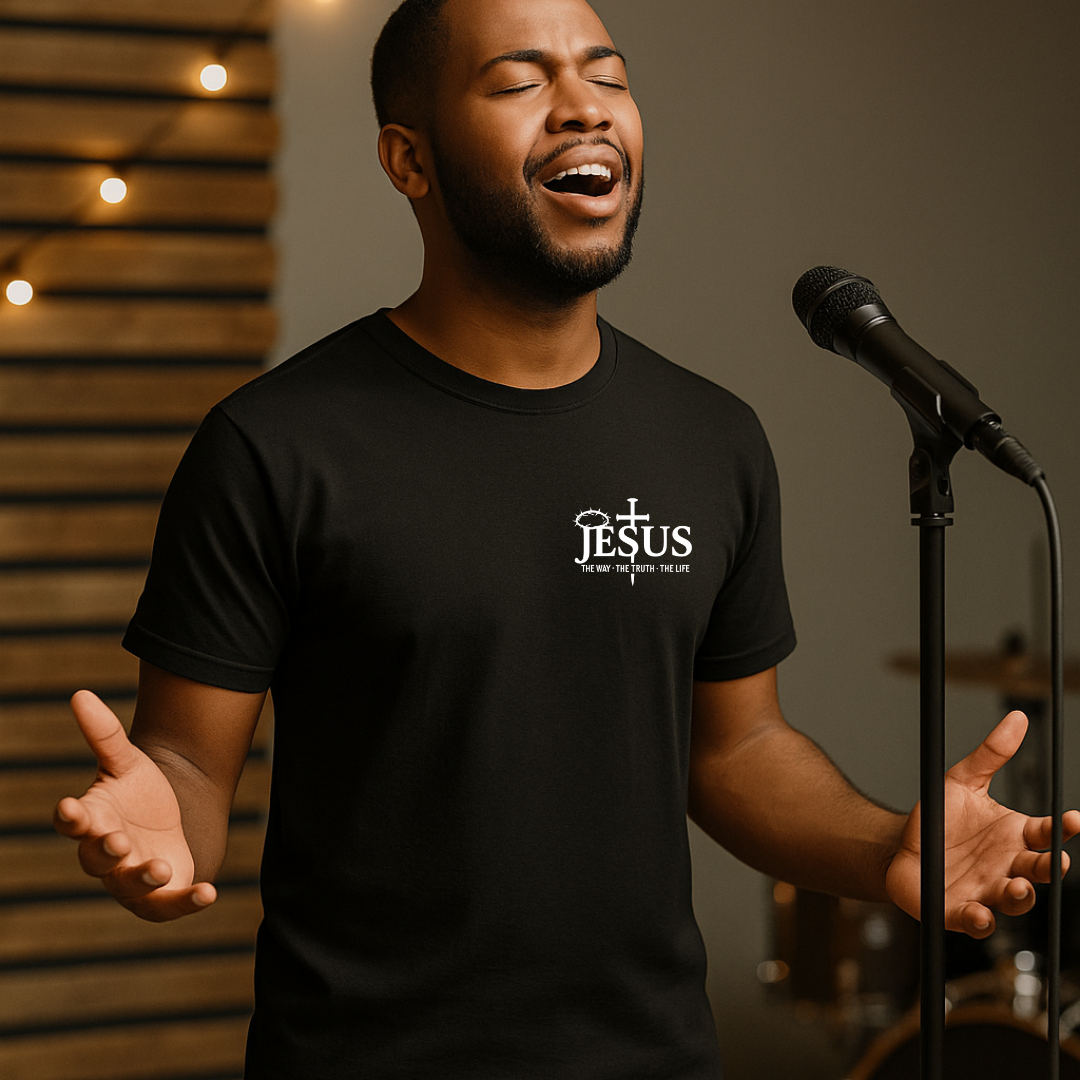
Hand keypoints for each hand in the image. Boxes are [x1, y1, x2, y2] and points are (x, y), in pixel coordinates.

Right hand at [53, 690, 216, 921]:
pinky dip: (188, 901)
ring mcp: (131, 880)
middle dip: (106, 851)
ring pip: (130, 885)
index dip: (70, 818)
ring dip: (143, 878)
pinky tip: (209, 893)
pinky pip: (170, 905)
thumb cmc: (139, 794)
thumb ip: (104, 733)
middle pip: (97, 859)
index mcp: (93, 821)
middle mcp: (105, 856)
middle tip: (118, 841)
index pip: (73, 823)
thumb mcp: (126, 761)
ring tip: (161, 867)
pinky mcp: (160, 898)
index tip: (69, 806)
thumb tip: (79, 693)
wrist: (171, 824)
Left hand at [886, 710, 1079, 937]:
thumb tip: (1017, 719)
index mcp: (1013, 836)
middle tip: (1054, 862)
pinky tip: (979, 912)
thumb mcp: (960, 781)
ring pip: (1015, 900)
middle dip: (1049, 869)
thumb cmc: (938, 821)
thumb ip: (990, 754)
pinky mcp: (959, 911)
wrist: (899, 848)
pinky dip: (980, 920)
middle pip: (1039, 872)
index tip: (1072, 819)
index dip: (1061, 829)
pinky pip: (976, 921)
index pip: (1047, 834)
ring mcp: (987, 891)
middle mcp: (1007, 867)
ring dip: (1020, 896)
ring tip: (1016, 887)